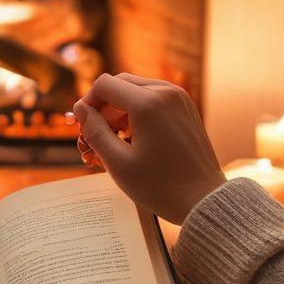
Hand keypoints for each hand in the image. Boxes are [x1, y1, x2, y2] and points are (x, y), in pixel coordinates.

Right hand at [73, 73, 224, 223]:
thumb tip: (80, 108)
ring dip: (119, 109)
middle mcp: (166, 92)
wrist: (204, 200)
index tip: (81, 126)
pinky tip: (133, 139)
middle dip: (102, 107)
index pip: (104, 85)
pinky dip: (137, 112)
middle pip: (119, 84)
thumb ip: (94, 130)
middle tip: (94, 136)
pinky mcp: (186, 108)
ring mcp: (179, 98)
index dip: (87, 102)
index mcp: (148, 103)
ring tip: (114, 141)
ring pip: (136, 90)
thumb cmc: (161, 187)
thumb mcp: (118, 163)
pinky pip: (153, 98)